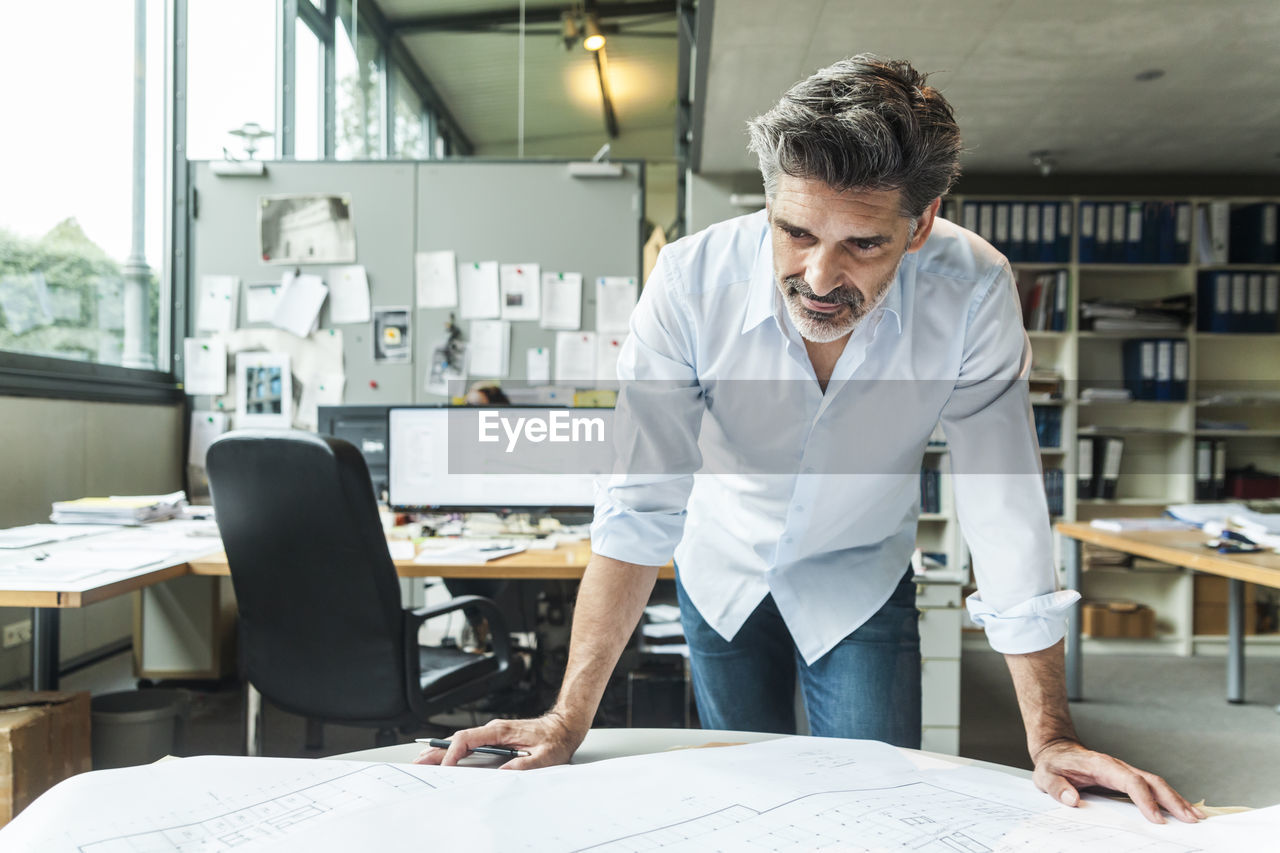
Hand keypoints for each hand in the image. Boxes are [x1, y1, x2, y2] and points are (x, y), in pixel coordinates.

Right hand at [414, 711, 585, 770]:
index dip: (452, 752)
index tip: (444, 766)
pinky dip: (455, 750)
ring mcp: (493, 732)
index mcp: (501, 731)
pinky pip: (470, 743)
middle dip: (437, 750)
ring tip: (425, 761)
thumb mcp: (544, 756)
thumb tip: (503, 775)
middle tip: (418, 762)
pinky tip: (447, 758)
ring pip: (462, 740)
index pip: (467, 738)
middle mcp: (494, 729)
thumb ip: (524, 766)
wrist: (564, 726)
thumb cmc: (555, 739)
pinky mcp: (495, 737)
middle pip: (458, 738)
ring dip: (443, 750)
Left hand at [1032, 739, 1206, 823]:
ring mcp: (1123, 771)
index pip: (1129, 780)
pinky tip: (1180, 809)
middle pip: (1150, 780)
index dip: (1144, 799)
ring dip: (1176, 799)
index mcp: (1100, 765)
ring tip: (1195, 817)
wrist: (1055, 750)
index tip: (1156, 818)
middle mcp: (1117, 766)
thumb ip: (1057, 788)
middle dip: (1172, 799)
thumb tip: (1071, 799)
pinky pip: (1151, 787)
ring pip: (1155, 783)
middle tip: (1191, 819)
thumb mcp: (1045, 776)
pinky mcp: (1126, 778)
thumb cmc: (1053, 764)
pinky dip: (1168, 798)